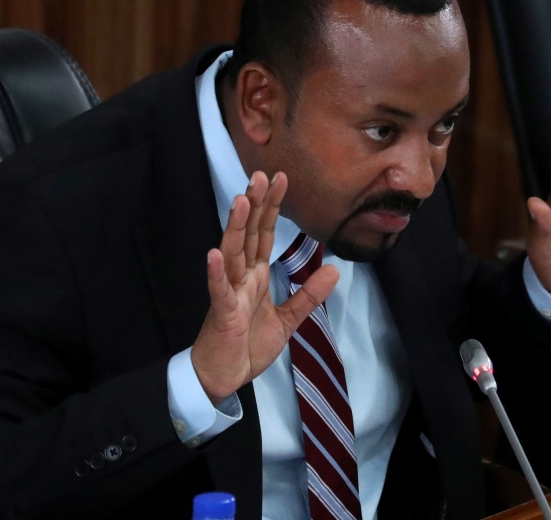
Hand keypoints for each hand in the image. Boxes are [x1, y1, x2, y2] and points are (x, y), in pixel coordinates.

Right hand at [191, 171, 339, 403]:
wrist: (224, 377)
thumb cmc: (247, 345)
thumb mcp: (288, 320)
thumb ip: (309, 295)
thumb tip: (335, 270)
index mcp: (255, 276)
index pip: (264, 234)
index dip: (272, 207)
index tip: (280, 178)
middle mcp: (240, 277)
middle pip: (248, 234)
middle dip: (255, 205)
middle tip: (261, 174)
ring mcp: (229, 293)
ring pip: (232, 254)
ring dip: (236, 227)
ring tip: (241, 200)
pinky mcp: (222, 313)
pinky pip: (219, 290)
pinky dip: (216, 272)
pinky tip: (214, 253)